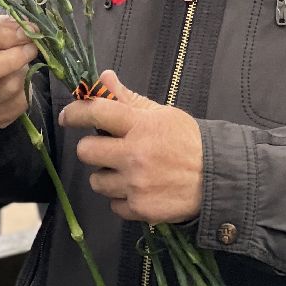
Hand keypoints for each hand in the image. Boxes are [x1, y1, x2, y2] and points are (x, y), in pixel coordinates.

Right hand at [0, 16, 37, 127]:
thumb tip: (30, 28)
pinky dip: (26, 86)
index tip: (27, 30)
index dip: (4, 33)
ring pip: (7, 85)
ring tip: (23, 63)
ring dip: (23, 70)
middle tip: (31, 47)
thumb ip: (5, 26)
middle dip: (14, 56)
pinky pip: (19, 100)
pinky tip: (19, 80)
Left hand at [60, 70, 201, 222]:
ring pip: (96, 181)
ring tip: (127, 172)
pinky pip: (113, 204)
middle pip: (86, 151)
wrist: (217, 178)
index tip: (68, 116)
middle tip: (108, 149)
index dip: (75, 112)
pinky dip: (122, 198)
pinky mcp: (140, 209)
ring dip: (107, 176)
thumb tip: (103, 77)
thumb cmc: (188, 141)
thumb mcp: (161, 114)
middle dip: (93, 149)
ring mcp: (136, 184)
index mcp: (140, 126)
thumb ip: (128, 98)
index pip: (96, 112)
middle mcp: (134, 155)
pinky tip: (138, 190)